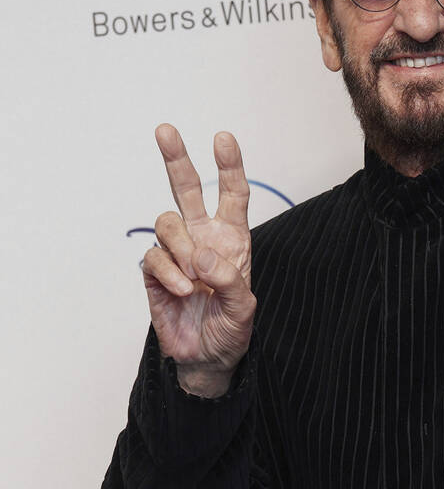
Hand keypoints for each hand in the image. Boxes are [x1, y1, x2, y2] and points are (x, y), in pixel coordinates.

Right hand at [141, 124, 255, 397]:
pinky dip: (168, 273)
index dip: (229, 166)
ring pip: (167, 222)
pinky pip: (153, 257)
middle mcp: (202, 238)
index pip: (232, 194)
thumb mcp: (245, 309)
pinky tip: (182, 291)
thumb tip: (202, 255)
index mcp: (232, 238)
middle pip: (186, 189)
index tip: (223, 138)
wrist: (206, 358)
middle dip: (176, 158)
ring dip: (181, 248)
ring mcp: (176, 253)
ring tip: (195, 281)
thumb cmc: (231, 329)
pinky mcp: (154, 272)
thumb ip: (230, 280)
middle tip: (165, 130)